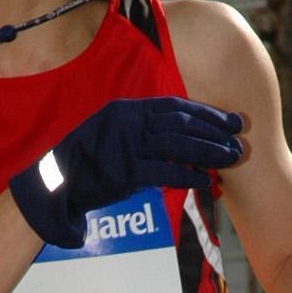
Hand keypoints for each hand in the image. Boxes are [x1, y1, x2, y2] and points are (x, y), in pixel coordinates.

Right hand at [8, 95, 244, 248]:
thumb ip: (139, 136)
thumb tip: (172, 142)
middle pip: (181, 121)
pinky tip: (205, 180)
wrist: (52, 186)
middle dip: (214, 129)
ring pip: (178, 144)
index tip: (229, 120)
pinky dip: (188, 174)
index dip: (205, 113)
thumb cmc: (84, 167)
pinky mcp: (124, 170)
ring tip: (230, 158)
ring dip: (208, 150)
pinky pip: (165, 170)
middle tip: (239, 137)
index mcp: (126, 109)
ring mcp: (126, 144)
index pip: (175, 106)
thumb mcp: (111, 138)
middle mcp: (128, 121)